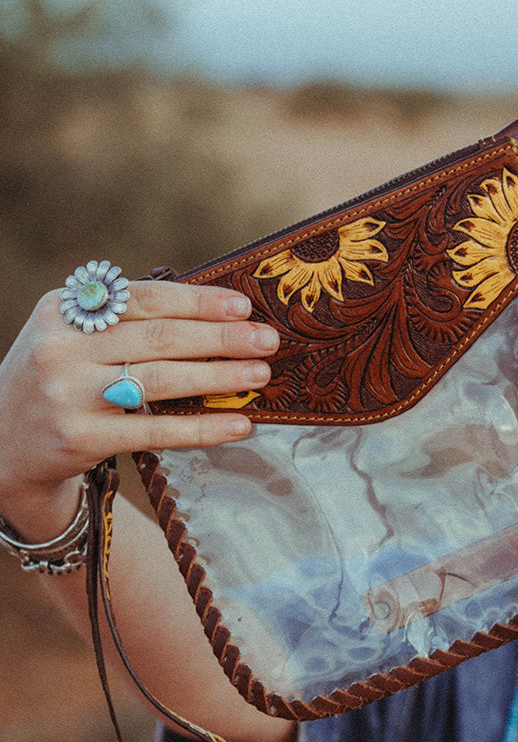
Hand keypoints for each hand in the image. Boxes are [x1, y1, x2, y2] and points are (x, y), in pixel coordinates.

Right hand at [0, 281, 277, 537]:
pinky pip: (155, 430)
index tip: (242, 307)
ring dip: (218, 377)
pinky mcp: (80, 438)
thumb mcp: (72, 337)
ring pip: (160, 381)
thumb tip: (214, 316)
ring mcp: (68, 394)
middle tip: (267, 341)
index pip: (144, 300)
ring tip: (259, 375)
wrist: (1, 442)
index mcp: (63, 310)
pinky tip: (237, 424)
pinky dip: (201, 427)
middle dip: (220, 339)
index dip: (198, 302)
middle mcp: (61, 348)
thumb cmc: (56, 380)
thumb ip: (126, 322)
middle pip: (158, 338)